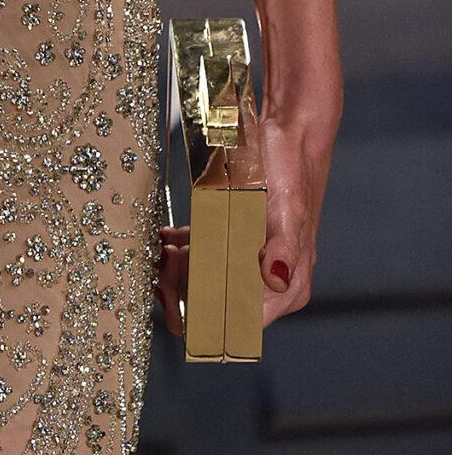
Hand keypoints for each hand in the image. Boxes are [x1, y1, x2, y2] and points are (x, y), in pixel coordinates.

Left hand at [154, 92, 337, 333]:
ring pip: (204, 280)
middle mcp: (269, 281)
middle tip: (162, 263)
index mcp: (286, 288)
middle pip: (216, 305)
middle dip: (182, 291)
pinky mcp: (235, 237)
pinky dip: (179, 250)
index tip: (173, 291)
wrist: (290, 131)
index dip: (200, 316)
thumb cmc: (293, 171)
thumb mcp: (289, 210)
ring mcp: (250, 259)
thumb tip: (278, 278)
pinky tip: (164, 238)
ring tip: (160, 249)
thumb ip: (285, 249)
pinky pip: (202, 253)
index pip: (238, 323)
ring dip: (176, 271)